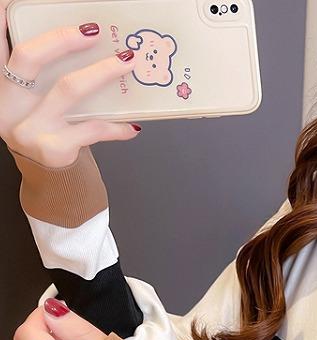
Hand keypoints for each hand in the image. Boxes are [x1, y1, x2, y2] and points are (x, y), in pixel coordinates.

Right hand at [0, 2, 139, 166]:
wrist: (49, 172)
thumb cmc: (48, 127)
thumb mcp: (37, 99)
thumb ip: (47, 74)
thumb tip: (88, 40)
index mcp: (3, 84)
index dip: (2, 21)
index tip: (12, 1)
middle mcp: (10, 103)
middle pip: (31, 58)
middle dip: (63, 40)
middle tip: (93, 31)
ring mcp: (30, 127)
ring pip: (68, 90)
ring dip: (101, 73)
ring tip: (125, 63)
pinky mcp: (53, 148)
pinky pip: (91, 128)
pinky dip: (115, 126)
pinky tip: (131, 124)